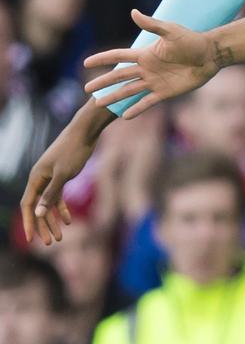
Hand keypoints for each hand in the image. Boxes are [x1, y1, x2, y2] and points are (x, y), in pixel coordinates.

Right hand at [20, 104, 113, 244]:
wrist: (85, 132)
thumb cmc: (73, 151)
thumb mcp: (63, 174)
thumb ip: (51, 194)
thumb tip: (37, 213)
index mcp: (36, 178)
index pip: (27, 205)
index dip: (28, 223)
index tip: (31, 239)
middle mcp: (40, 179)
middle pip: (37, 207)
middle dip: (43, 226)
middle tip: (50, 243)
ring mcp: (50, 177)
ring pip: (48, 204)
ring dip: (52, 220)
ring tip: (60, 237)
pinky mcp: (61, 175)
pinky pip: (58, 196)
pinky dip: (62, 208)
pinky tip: (68, 221)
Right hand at [83, 10, 222, 115]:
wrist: (210, 55)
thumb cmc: (192, 40)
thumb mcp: (171, 31)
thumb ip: (152, 24)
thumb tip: (133, 12)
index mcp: (145, 54)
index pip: (119, 56)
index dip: (103, 59)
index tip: (85, 62)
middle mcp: (147, 69)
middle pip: (120, 76)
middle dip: (103, 83)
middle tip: (87, 90)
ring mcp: (155, 81)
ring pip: (129, 91)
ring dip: (115, 97)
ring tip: (99, 105)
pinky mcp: (165, 92)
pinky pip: (147, 102)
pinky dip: (136, 108)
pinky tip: (124, 116)